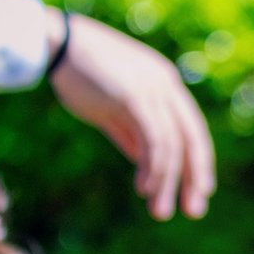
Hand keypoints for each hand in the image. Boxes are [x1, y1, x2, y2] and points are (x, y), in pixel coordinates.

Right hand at [46, 9, 216, 220]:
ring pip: (171, 145)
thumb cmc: (80, 74)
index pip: (192, 130)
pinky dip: (152, 168)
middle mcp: (166, 86)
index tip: (199, 191)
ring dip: (167, 182)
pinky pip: (154, 139)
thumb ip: (131, 133)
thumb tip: (145, 163)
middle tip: (194, 210)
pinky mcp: (134, 95)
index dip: (198, 162)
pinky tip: (144, 188)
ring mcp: (153, 88)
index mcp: (167, 85)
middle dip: (194, 177)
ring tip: (159, 210)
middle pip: (192, 139)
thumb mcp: (112, 108)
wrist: (54, 43)